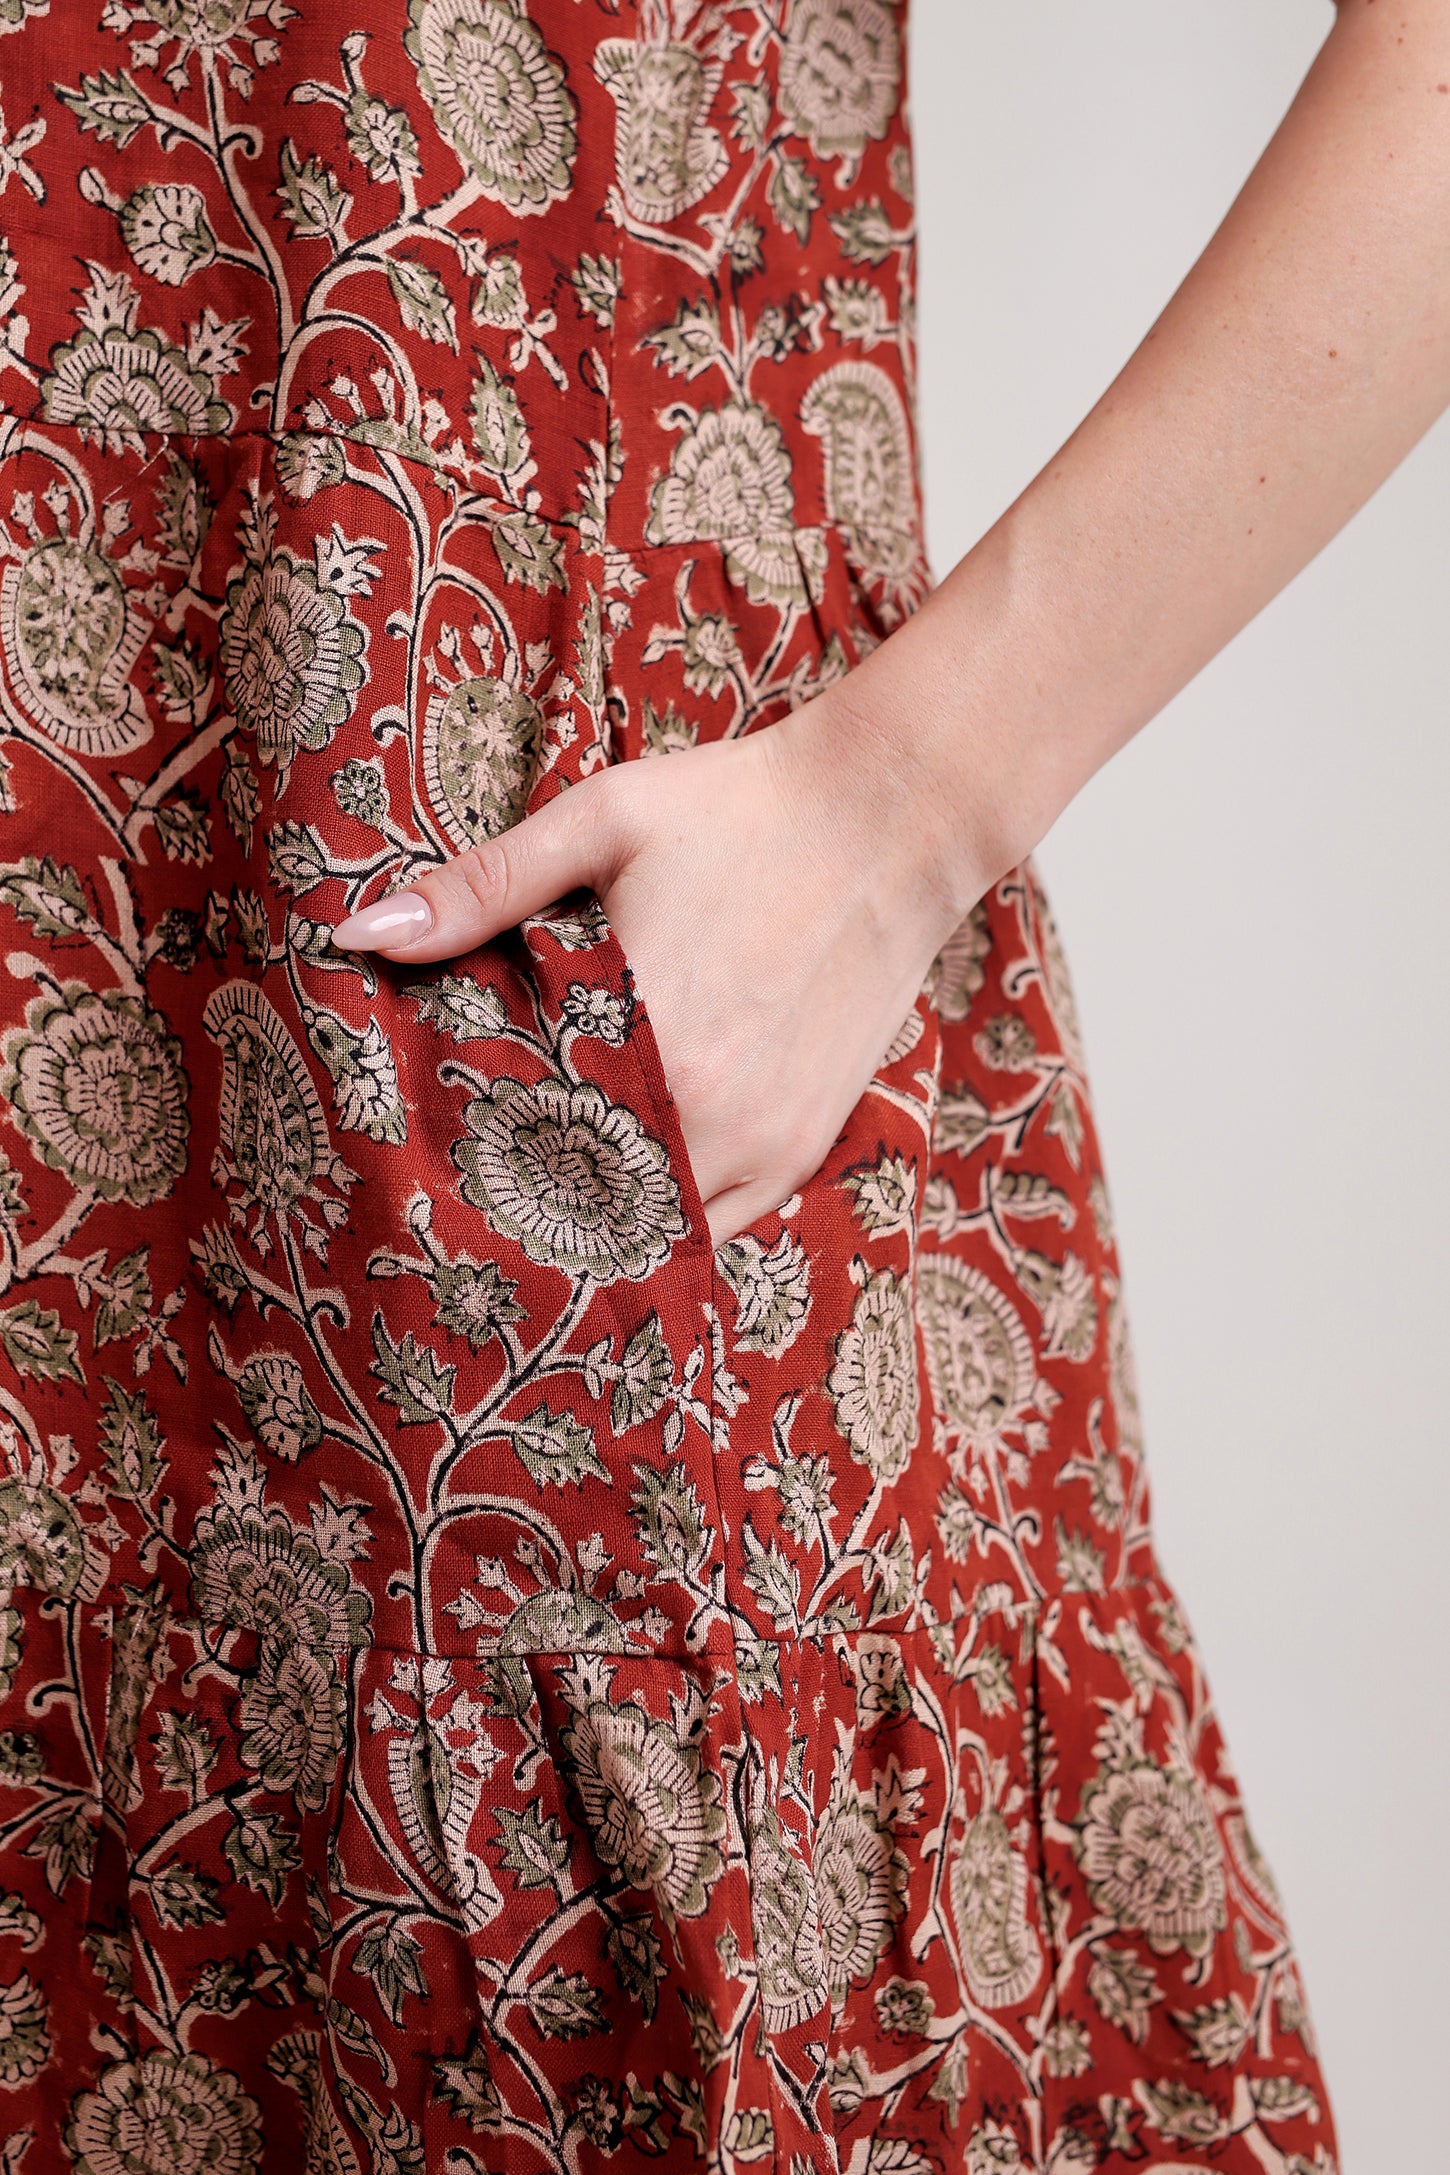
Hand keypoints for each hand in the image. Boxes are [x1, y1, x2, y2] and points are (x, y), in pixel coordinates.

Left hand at [329, 700, 967, 1245]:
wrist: (894, 817)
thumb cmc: (741, 810)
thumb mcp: (600, 822)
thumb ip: (480, 890)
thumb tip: (361, 933)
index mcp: (644, 1031)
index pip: (521, 1140)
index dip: (467, 1160)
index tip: (424, 1159)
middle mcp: (707, 1109)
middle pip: (581, 1202)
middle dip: (523, 1202)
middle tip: (466, 1196)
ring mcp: (764, 1140)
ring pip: (651, 1232)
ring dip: (594, 1221)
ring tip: (537, 1205)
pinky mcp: (803, 1145)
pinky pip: (721, 1227)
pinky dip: (668, 1223)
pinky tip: (622, 1201)